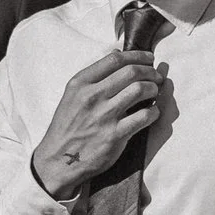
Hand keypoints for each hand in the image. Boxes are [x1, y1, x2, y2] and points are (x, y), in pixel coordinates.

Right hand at [30, 51, 163, 201]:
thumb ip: (93, 76)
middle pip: (131, 72)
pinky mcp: (115, 136)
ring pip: (140, 90)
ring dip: (153, 89)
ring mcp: (104, 116)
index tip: (148, 58)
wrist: (58, 160)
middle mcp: (92, 97)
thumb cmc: (67, 127)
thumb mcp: (72, 96)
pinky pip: (144, 116)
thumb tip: (117, 55)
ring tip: (154, 92)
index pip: (115, 60)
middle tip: (156, 76)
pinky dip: (154, 112)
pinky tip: (152, 112)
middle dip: (150, 71)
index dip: (137, 55)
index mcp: (80, 84)